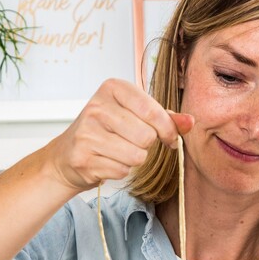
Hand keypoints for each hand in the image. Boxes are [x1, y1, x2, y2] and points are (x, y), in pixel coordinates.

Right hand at [43, 78, 194, 192]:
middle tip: (134, 143)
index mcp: (113, 88)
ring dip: (134, 160)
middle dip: (147, 146)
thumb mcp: (135, 116)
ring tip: (119, 152)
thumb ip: (165, 118)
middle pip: (146, 137)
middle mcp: (97, 106)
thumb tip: (191, 122)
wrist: (67, 155)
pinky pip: (122, 170)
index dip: (168, 130)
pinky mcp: (83, 157)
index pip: (153, 111)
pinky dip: (120, 170)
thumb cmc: (107, 131)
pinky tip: (107, 161)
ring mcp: (88, 132)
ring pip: (136, 156)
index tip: (169, 138)